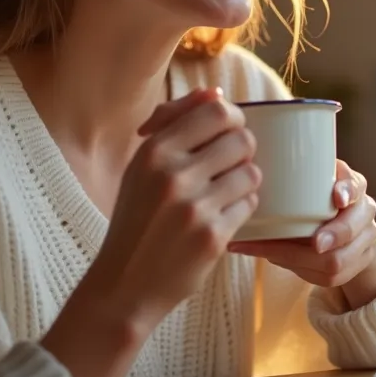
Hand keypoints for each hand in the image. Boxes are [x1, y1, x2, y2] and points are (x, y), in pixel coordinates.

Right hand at [87, 87, 260, 326]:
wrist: (124, 283)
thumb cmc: (136, 219)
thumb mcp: (142, 167)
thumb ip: (175, 126)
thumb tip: (216, 93)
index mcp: (154, 152)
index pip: (216, 111)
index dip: (232, 118)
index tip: (227, 132)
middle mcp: (173, 175)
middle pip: (242, 139)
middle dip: (243, 150)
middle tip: (230, 165)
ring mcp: (195, 208)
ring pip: (251, 173)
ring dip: (245, 180)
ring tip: (226, 192)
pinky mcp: (213, 237)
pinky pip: (249, 205)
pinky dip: (242, 208)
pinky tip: (223, 215)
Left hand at [227, 159, 375, 308]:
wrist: (351, 232)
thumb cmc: (321, 201)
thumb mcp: (316, 184)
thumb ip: (297, 180)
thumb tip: (248, 182)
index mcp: (353, 186)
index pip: (356, 184)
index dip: (348, 190)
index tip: (337, 197)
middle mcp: (363, 213)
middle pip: (352, 228)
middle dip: (332, 235)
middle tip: (315, 242)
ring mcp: (363, 242)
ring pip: (339, 260)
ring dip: (300, 259)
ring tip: (268, 252)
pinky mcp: (354, 268)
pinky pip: (330, 278)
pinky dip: (298, 270)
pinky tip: (273, 259)